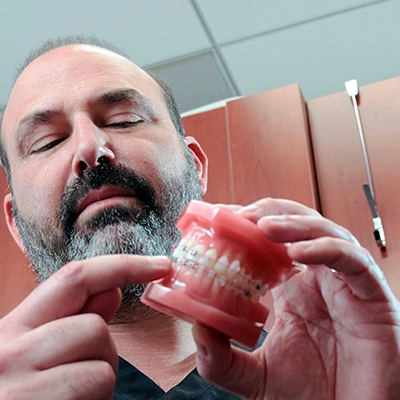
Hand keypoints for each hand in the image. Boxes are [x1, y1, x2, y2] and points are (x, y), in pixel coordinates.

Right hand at [0, 254, 169, 399]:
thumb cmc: (11, 394)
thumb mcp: (28, 353)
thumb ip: (71, 320)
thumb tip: (112, 290)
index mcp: (11, 330)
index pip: (75, 278)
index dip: (124, 265)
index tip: (161, 264)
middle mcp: (10, 352)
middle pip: (95, 327)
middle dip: (103, 351)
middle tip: (79, 376)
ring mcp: (22, 389)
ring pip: (102, 366)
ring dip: (98, 384)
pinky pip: (95, 396)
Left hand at [192, 198, 399, 399]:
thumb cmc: (310, 396)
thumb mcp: (254, 376)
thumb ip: (221, 357)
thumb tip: (195, 326)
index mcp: (292, 288)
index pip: (270, 241)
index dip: (247, 225)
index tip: (220, 219)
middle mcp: (318, 279)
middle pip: (298, 225)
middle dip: (269, 213)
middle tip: (239, 216)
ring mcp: (345, 285)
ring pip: (326, 232)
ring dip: (294, 223)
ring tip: (263, 226)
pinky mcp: (372, 297)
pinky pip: (352, 261)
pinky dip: (325, 249)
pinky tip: (297, 253)